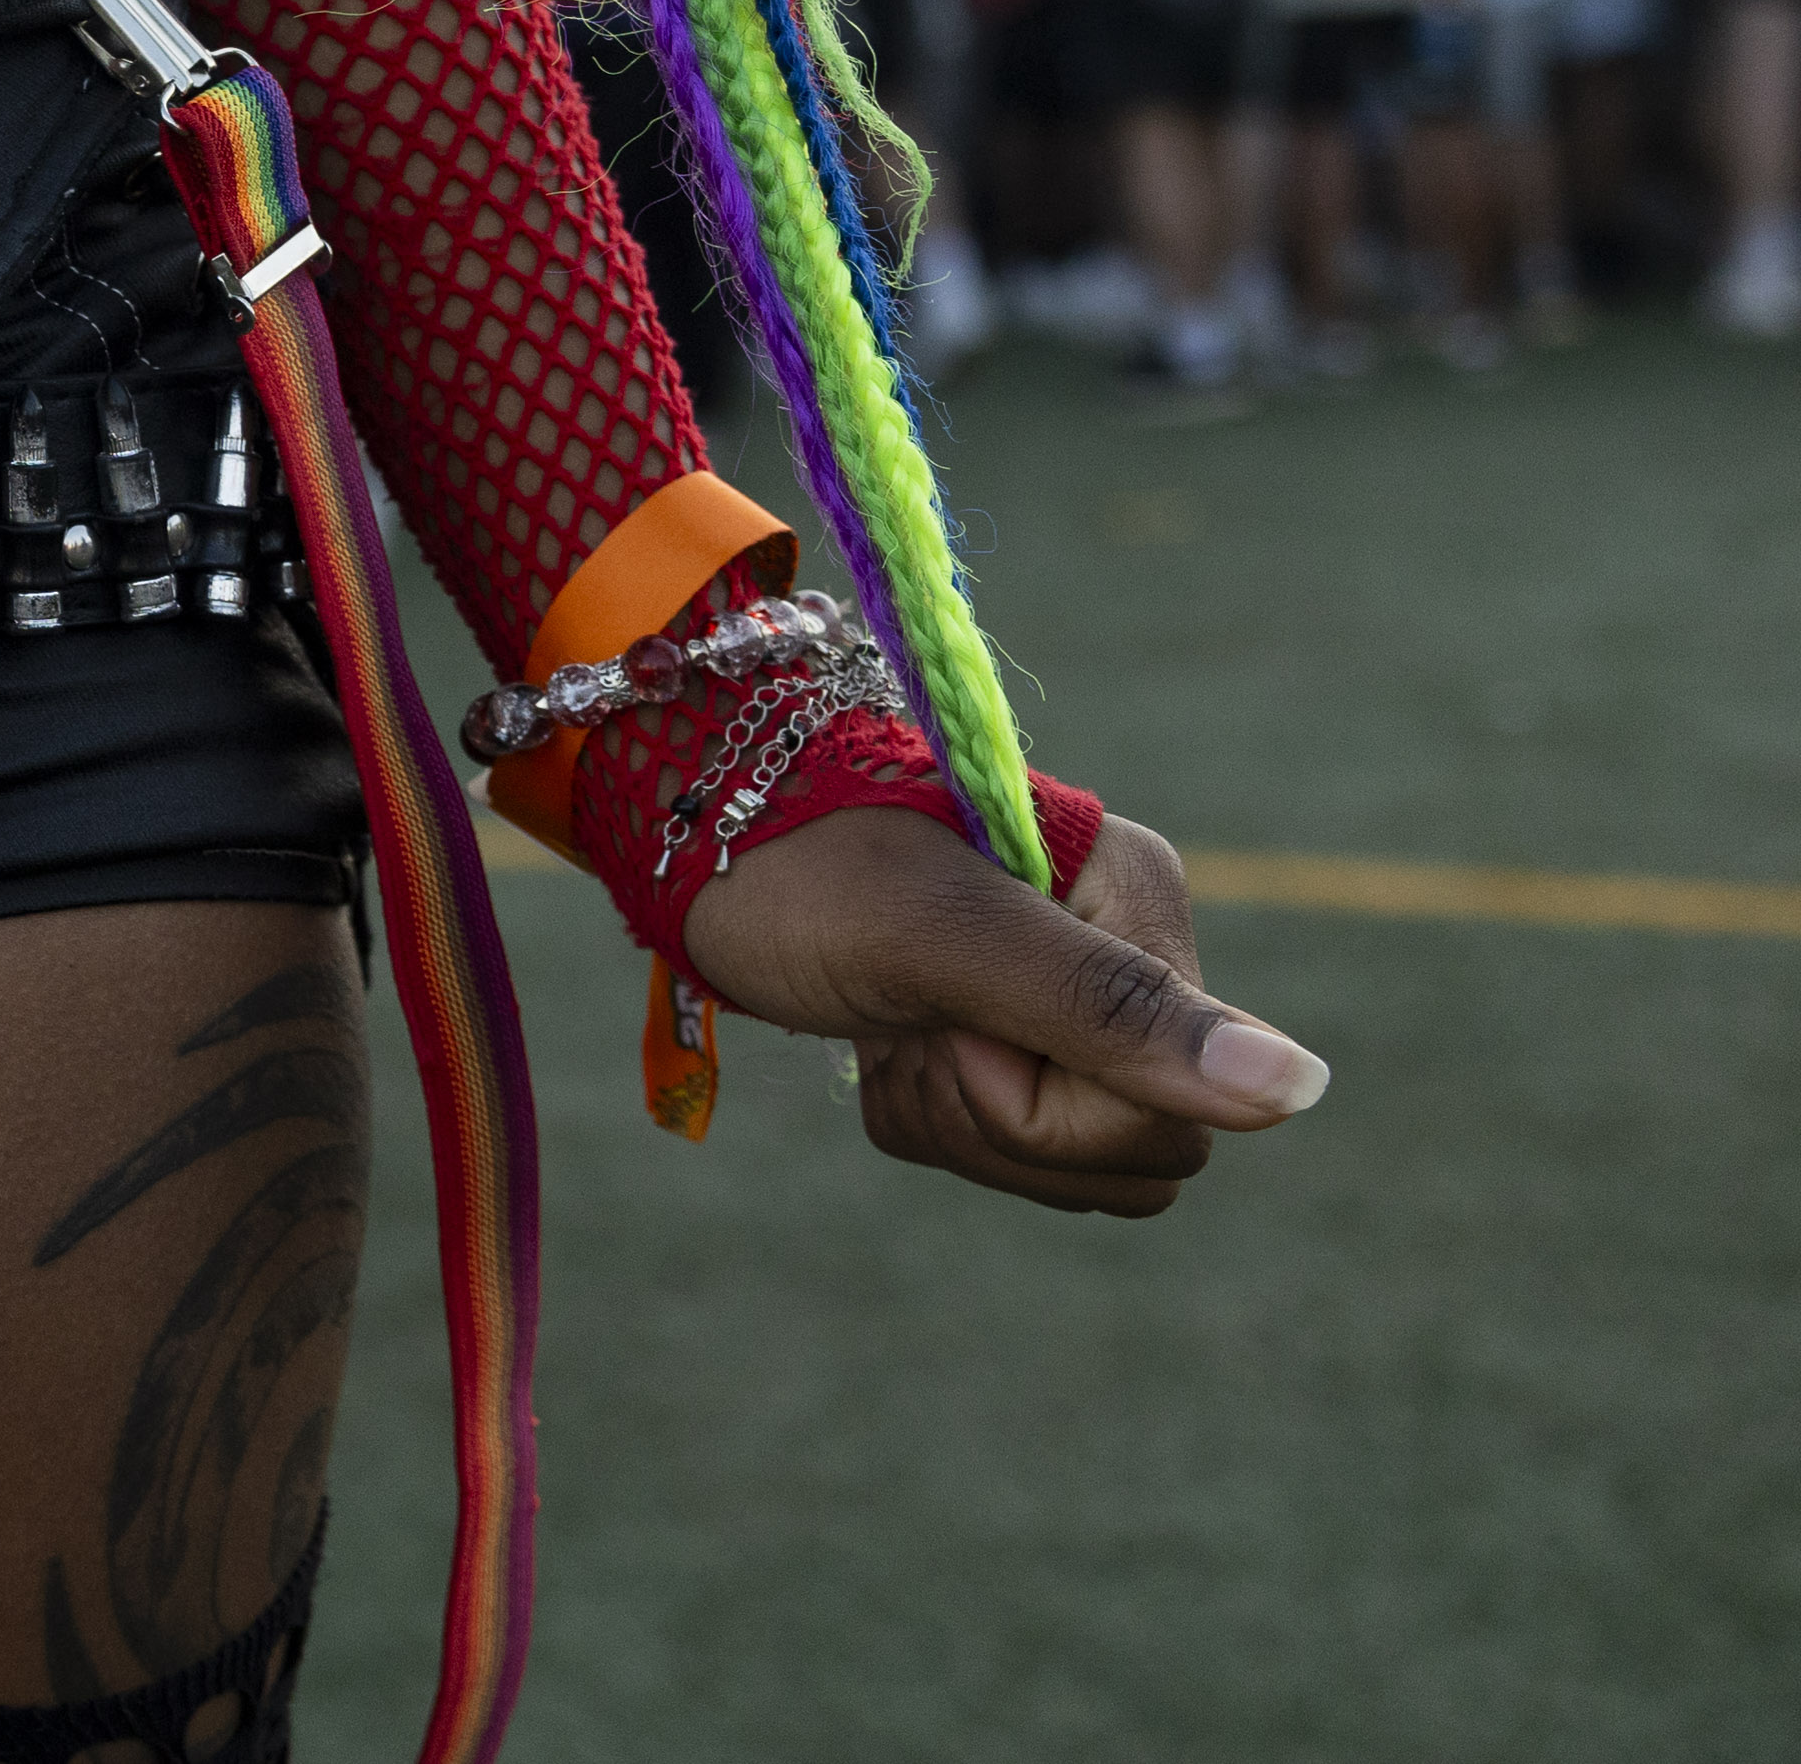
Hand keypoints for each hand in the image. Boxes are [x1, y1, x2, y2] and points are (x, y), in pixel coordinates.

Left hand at [680, 806, 1328, 1215]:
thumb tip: (1302, 1091)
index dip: (1039, 1105)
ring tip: (893, 1024)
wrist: (687, 824)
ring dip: (953, 1118)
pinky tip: (881, 1041)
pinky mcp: (1004, 1036)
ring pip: (1068, 1166)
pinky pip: (998, 1150)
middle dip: (995, 1118)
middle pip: (1132, 1154)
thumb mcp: (939, 935)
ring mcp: (1068, 1000)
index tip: (947, 1011)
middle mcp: (1126, 954)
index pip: (1170, 1117)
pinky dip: (922, 1114)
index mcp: (1141, 906)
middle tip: (912, 1022)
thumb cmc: (795, 860)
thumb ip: (1109, 1009)